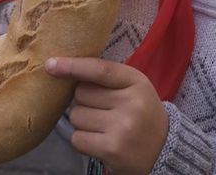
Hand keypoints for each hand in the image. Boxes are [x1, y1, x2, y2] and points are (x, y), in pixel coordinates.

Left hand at [46, 57, 166, 174]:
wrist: (164, 150)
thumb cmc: (142, 114)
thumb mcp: (134, 89)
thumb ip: (107, 78)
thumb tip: (66, 71)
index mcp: (137, 82)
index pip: (100, 70)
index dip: (73, 66)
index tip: (50, 64)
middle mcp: (131, 103)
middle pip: (82, 93)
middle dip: (84, 101)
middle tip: (103, 111)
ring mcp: (122, 127)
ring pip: (77, 116)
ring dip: (83, 122)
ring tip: (103, 128)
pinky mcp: (112, 149)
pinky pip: (78, 138)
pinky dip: (83, 140)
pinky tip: (100, 142)